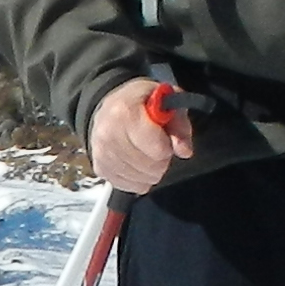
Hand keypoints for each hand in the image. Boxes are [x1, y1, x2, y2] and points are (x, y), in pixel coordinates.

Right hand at [87, 78, 191, 193]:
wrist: (109, 107)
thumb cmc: (140, 102)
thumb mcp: (167, 100)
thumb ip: (180, 124)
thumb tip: (184, 151)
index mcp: (126, 112)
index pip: (158, 149)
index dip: (167, 145)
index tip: (164, 136)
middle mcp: (108, 134)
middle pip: (151, 167)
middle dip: (161, 159)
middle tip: (156, 144)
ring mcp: (102, 154)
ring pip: (143, 179)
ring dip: (152, 170)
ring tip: (147, 152)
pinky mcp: (100, 169)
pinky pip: (132, 186)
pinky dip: (140, 178)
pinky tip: (138, 162)